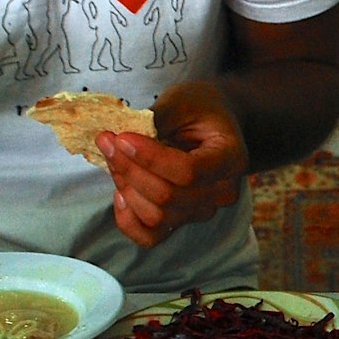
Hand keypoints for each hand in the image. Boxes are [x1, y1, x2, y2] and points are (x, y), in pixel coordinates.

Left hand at [100, 81, 247, 247]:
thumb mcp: (182, 101)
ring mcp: (202, 210)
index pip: (189, 172)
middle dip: (129, 169)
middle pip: (169, 196)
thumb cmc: (200, 107)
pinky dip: (128, 221)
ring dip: (126, 187)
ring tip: (112, 158)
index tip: (121, 137)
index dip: (150, 159)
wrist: (212, 122)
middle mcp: (222, 191)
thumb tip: (118, 140)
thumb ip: (156, 121)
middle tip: (107, 141)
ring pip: (157, 216)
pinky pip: (151, 237)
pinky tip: (120, 194)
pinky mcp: (182, 220)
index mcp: (231, 158)